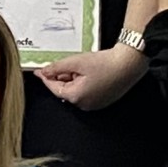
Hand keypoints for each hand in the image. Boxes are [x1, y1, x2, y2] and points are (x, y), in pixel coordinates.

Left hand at [33, 43, 147, 110]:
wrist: (128, 64)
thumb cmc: (107, 64)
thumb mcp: (77, 61)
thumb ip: (58, 67)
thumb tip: (45, 71)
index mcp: (76, 97)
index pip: (54, 88)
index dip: (46, 78)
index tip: (39, 72)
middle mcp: (84, 105)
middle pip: (65, 89)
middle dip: (63, 76)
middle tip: (68, 63)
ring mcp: (95, 104)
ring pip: (76, 90)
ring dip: (74, 78)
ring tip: (84, 65)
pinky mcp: (102, 100)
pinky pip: (87, 92)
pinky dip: (84, 82)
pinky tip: (91, 71)